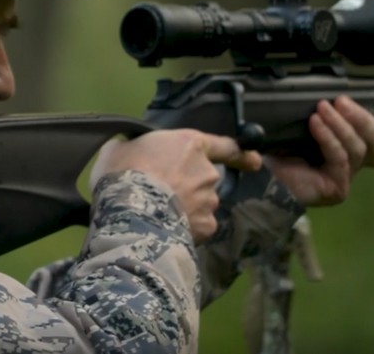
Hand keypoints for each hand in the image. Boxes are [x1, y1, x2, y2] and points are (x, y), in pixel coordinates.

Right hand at [92, 129, 262, 241]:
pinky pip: (199, 225)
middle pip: (205, 178)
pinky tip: (166, 228)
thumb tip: (132, 150)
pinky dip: (186, 227)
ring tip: (158, 214)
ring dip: (186, 207)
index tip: (254, 161)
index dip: (241, 154)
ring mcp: (209, 201)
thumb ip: (136, 147)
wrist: (129, 212)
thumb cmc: (123, 173)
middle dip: (189, 186)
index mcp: (190, 144)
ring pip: (201, 203)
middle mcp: (207, 172)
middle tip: (161, 193)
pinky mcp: (206, 227)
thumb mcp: (119, 148)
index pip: (225, 146)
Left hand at [267, 95, 373, 205]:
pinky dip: (328, 137)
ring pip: (358, 149)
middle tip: (341, 101)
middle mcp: (351, 167)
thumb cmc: (279, 149)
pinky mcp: (336, 188)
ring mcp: (345, 179)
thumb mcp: (305, 127)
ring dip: (341, 124)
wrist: (257, 174)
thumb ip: (326, 116)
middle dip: (363, 119)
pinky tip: (315, 123)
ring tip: (322, 108)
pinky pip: (340, 158)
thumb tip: (336, 98)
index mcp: (349, 152)